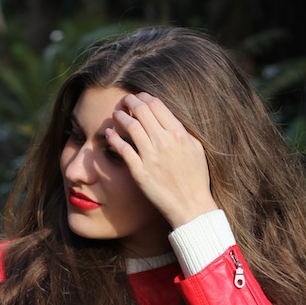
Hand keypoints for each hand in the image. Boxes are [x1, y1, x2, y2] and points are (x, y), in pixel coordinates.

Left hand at [105, 92, 218, 228]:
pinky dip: (114, 138)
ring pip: (131, 127)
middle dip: (131, 102)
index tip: (139, 98)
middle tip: (125, 101)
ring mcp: (151, 157)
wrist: (191, 206)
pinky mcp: (140, 172)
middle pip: (142, 111)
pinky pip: (123, 149)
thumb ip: (183, 132)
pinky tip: (109, 134)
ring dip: (121, 117)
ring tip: (116, 114)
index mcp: (179, 134)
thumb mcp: (196, 149)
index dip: (145, 97)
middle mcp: (164, 142)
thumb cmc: (196, 179)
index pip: (157, 105)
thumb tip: (171, 119)